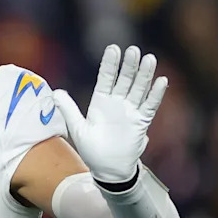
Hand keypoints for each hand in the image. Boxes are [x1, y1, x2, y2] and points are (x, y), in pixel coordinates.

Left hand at [52, 45, 168, 182]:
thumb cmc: (91, 149)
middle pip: (125, 79)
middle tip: (133, 50)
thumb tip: (55, 93)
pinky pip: (150, 106)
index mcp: (101, 101)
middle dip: (129, 65)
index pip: (106, 77)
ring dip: (144, 75)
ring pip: (139, 89)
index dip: (110, 64)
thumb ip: (69, 109)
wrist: (107, 169)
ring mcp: (130, 111)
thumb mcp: (77, 128)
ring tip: (149, 59)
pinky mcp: (141, 122)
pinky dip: (156, 94)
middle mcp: (117, 102)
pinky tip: (161, 81)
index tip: (113, 48)